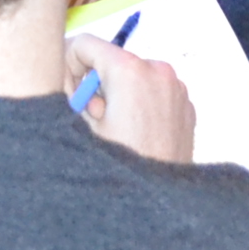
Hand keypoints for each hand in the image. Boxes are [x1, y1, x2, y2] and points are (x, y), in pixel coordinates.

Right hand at [66, 34, 194, 164]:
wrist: (160, 205)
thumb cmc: (118, 165)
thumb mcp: (79, 127)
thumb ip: (65, 92)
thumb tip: (62, 77)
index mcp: (130, 70)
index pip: (85, 44)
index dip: (68, 67)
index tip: (71, 95)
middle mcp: (158, 70)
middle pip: (110, 61)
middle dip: (96, 85)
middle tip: (94, 120)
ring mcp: (177, 87)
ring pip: (132, 76)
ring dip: (118, 95)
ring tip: (116, 131)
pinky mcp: (186, 104)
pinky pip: (153, 91)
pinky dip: (140, 104)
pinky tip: (136, 134)